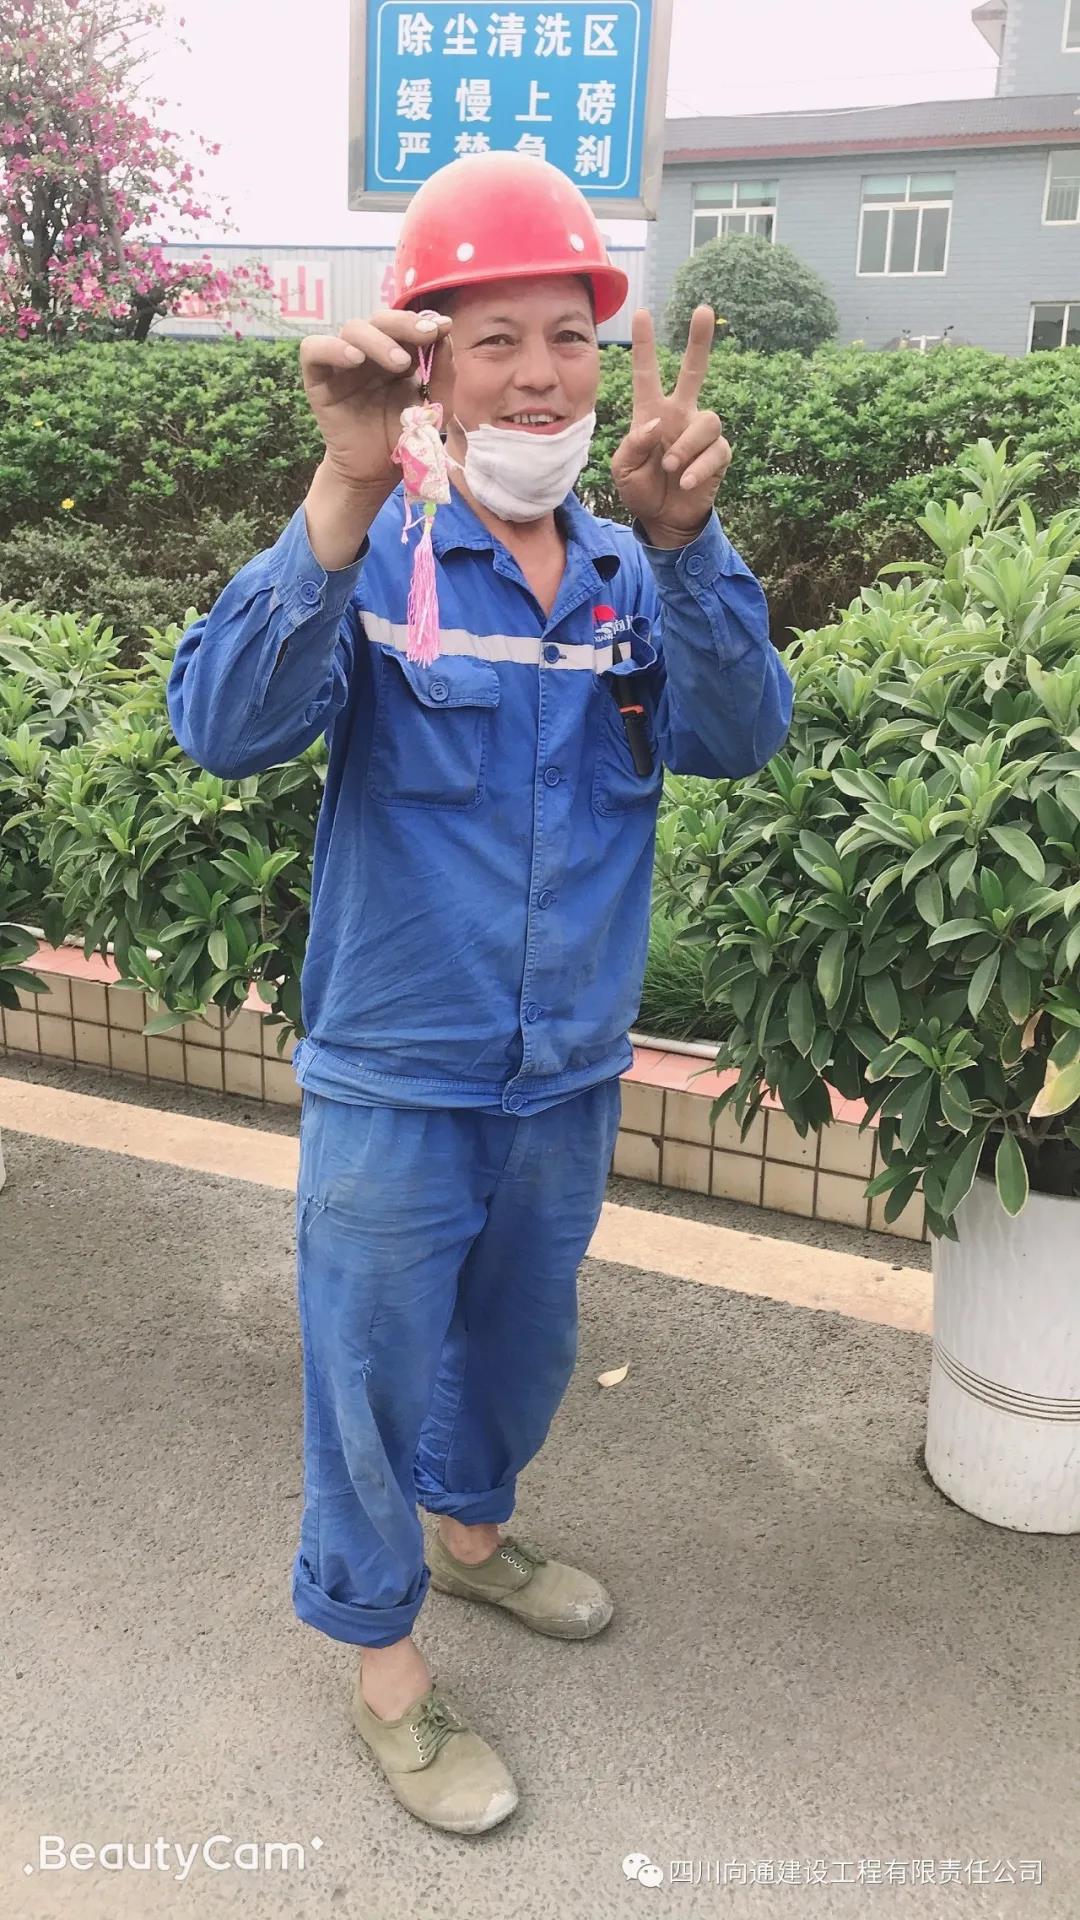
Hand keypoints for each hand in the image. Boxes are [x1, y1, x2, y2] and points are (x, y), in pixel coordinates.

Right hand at [299, 308, 453, 506]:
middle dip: (405, 324)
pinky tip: (354, 360)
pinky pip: (314, 349)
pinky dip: (332, 348)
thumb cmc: (403, 439)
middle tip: (425, 336)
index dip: (422, 322)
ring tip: (398, 364)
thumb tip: (445, 336)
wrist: (376, 473)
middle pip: (380, 320)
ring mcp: (342, 363)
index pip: (406, 327)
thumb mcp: (435, 410)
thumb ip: (443, 375)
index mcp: (397, 355)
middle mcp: (369, 353)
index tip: (442, 326)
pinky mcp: (318, 378)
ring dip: (378, 340)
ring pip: (352, 329)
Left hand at [610, 305, 730, 546]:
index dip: (645, 345)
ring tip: (670, 467)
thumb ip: (633, 443)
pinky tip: (685, 482)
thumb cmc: (640, 489)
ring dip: (686, 445)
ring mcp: (700, 434)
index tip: (642, 313)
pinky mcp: (719, 454)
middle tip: (703, 309)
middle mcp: (679, 415)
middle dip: (699, 341)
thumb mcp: (623, 469)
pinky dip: (698, 467)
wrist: (663, 520)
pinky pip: (716, 450)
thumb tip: (656, 423)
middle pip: (693, 371)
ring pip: (707, 420)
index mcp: (651, 413)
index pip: (647, 374)